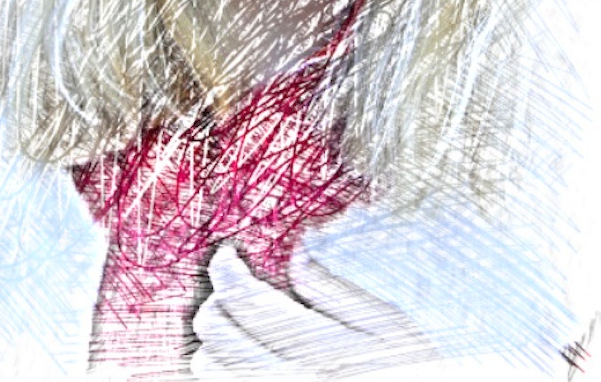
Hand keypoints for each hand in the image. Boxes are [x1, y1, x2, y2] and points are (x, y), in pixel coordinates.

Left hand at [190, 243, 436, 378]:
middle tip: (231, 289)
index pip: (245, 299)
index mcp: (322, 348)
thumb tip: (296, 256)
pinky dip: (222, 372)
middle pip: (216, 334)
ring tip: (235, 328)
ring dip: (213, 342)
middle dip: (215, 301)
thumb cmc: (414, 373)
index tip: (228, 255)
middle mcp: (292, 381)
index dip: (225, 269)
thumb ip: (337, 290)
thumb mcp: (389, 326)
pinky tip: (242, 361)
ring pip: (210, 370)